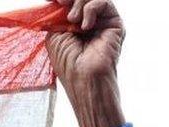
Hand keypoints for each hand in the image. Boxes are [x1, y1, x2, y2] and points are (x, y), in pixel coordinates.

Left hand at [46, 0, 125, 126]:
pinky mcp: (114, 23)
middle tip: (62, 3)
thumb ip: (56, 16)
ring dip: (79, 3)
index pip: (69, 5)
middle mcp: (87, 22)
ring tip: (72, 19)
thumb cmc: (68, 64)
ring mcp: (101, 22)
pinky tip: (85, 25)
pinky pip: (104, 2)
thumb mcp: (54, 36)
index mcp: (72, 26)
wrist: (84, 78)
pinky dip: (91, 9)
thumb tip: (58, 2)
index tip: (56, 1)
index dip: (61, 0)